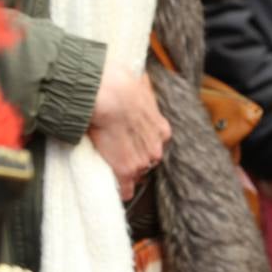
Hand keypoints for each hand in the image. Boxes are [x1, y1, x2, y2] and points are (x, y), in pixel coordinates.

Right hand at [87, 64, 170, 200]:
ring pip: (136, 175)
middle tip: (117, 151)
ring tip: (109, 164)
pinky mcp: (125, 172)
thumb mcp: (140, 84)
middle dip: (134, 158)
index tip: (130, 141)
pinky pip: (125, 190)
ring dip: (124, 171)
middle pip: (147, 161)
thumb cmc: (120, 84)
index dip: (140, 144)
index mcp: (162, 131)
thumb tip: (139, 81)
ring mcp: (141, 162)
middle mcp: (156, 149)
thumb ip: (143, 91)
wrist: (109, 95)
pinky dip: (119, 190)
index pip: (154, 145)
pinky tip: (114, 187)